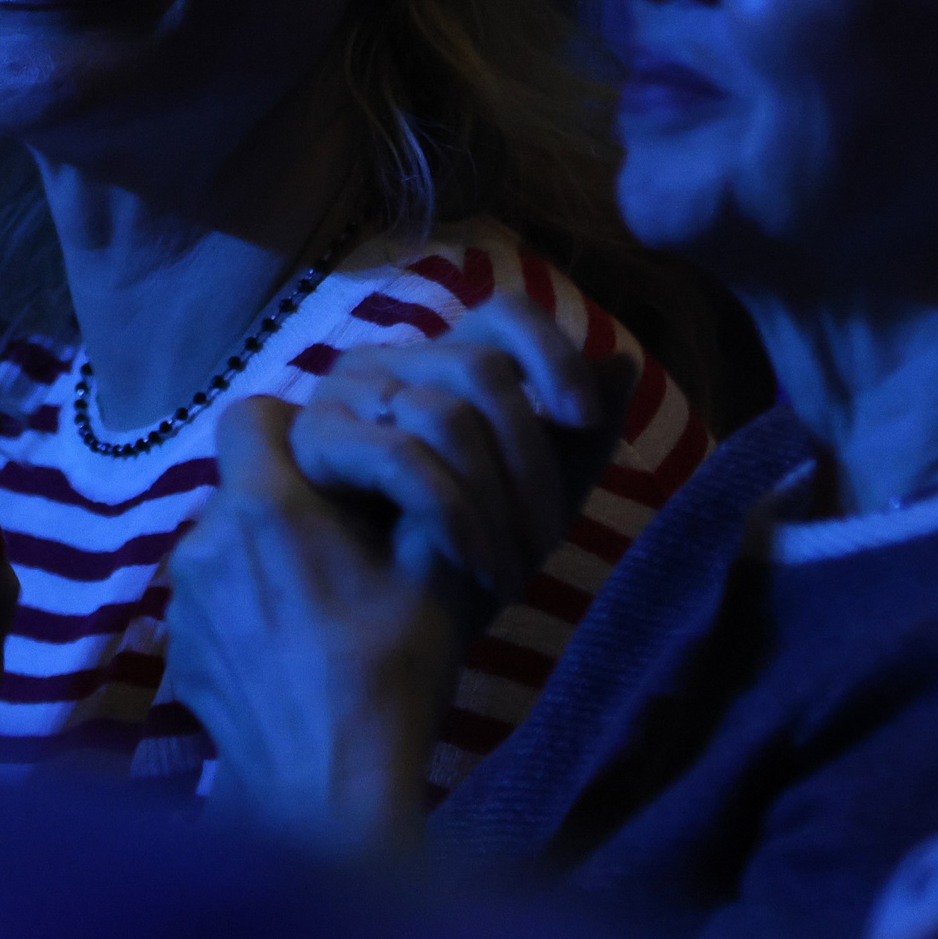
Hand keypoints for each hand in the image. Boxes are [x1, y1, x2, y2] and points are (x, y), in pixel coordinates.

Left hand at [168, 398, 462, 864]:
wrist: (328, 788)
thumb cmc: (390, 674)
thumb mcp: (435, 573)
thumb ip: (422, 491)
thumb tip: (423, 442)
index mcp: (266, 505)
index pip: (252, 414)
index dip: (294, 427)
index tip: (335, 465)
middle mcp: (206, 540)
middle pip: (241, 484)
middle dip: (287, 499)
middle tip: (340, 545)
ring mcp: (182, 599)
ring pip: (225, 544)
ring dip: (265, 557)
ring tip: (319, 608)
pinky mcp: (177, 649)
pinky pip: (211, 600)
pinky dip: (246, 609)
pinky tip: (290, 652)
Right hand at [295, 297, 631, 631]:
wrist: (372, 623)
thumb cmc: (452, 552)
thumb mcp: (528, 499)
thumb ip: (577, 437)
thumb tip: (625, 361)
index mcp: (440, 362)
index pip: (501, 315)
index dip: (551, 352)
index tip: (586, 418)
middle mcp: (389, 361)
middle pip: (481, 367)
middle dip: (530, 459)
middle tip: (549, 539)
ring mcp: (344, 393)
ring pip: (445, 414)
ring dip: (494, 503)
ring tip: (514, 573)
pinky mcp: (311, 440)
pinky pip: (401, 460)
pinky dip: (454, 518)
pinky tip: (477, 565)